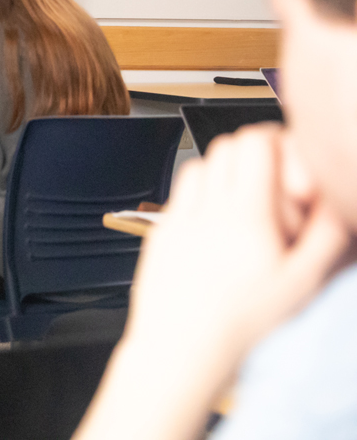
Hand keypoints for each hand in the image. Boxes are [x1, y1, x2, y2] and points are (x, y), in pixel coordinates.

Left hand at [123, 127, 349, 365]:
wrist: (180, 351)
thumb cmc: (243, 325)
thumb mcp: (302, 284)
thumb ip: (325, 234)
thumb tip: (333, 197)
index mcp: (245, 215)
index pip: (256, 142)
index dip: (280, 144)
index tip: (295, 172)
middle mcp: (206, 208)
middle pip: (228, 146)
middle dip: (257, 155)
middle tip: (277, 188)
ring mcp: (178, 218)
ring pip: (202, 165)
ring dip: (227, 173)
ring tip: (249, 207)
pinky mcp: (160, 232)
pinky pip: (180, 194)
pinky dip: (201, 196)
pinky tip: (218, 227)